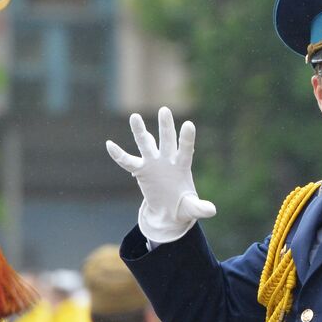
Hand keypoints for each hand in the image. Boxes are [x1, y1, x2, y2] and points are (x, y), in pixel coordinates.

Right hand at [106, 106, 216, 242]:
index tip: (189, 124)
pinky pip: (128, 161)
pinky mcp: (141, 170)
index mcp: (182, 166)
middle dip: (166, 127)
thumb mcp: (191, 208)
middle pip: (167, 141)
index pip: (186, 150)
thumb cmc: (183, 206)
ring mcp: (153, 163)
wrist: (169, 210)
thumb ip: (200, 208)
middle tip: (164, 110)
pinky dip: (118, 154)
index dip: (187, 139)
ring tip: (134, 116)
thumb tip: (212, 211)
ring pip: (146, 144)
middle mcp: (168, 160)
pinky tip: (109, 144)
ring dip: (140, 131)